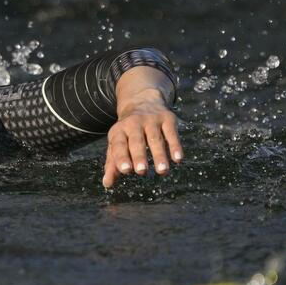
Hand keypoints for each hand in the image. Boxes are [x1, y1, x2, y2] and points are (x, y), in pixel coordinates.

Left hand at [103, 67, 182, 187]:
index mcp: (119, 131)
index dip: (121, 157)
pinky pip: (171, 133)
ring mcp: (151, 120)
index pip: (119, 145)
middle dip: (139, 156)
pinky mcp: (167, 118)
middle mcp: (134, 124)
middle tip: (141, 171)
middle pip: (136, 141)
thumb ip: (112, 164)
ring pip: (156, 139)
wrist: (142, 100)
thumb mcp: (117, 143)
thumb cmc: (127, 132)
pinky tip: (178, 159)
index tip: (125, 170)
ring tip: (162, 171)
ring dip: (159, 155)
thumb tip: (107, 184)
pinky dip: (175, 145)